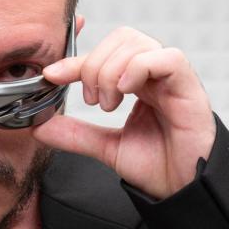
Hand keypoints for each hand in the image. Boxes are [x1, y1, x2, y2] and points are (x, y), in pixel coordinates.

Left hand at [33, 26, 216, 200]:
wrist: (184, 189)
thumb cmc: (158, 166)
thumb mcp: (106, 148)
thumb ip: (75, 134)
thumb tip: (40, 126)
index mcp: (137, 83)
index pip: (103, 54)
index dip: (74, 61)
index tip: (51, 76)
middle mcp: (154, 74)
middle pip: (119, 39)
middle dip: (94, 66)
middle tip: (92, 101)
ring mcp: (172, 77)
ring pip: (136, 43)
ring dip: (112, 71)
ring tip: (110, 104)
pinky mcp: (189, 86)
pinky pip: (166, 57)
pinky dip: (138, 68)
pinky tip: (127, 91)